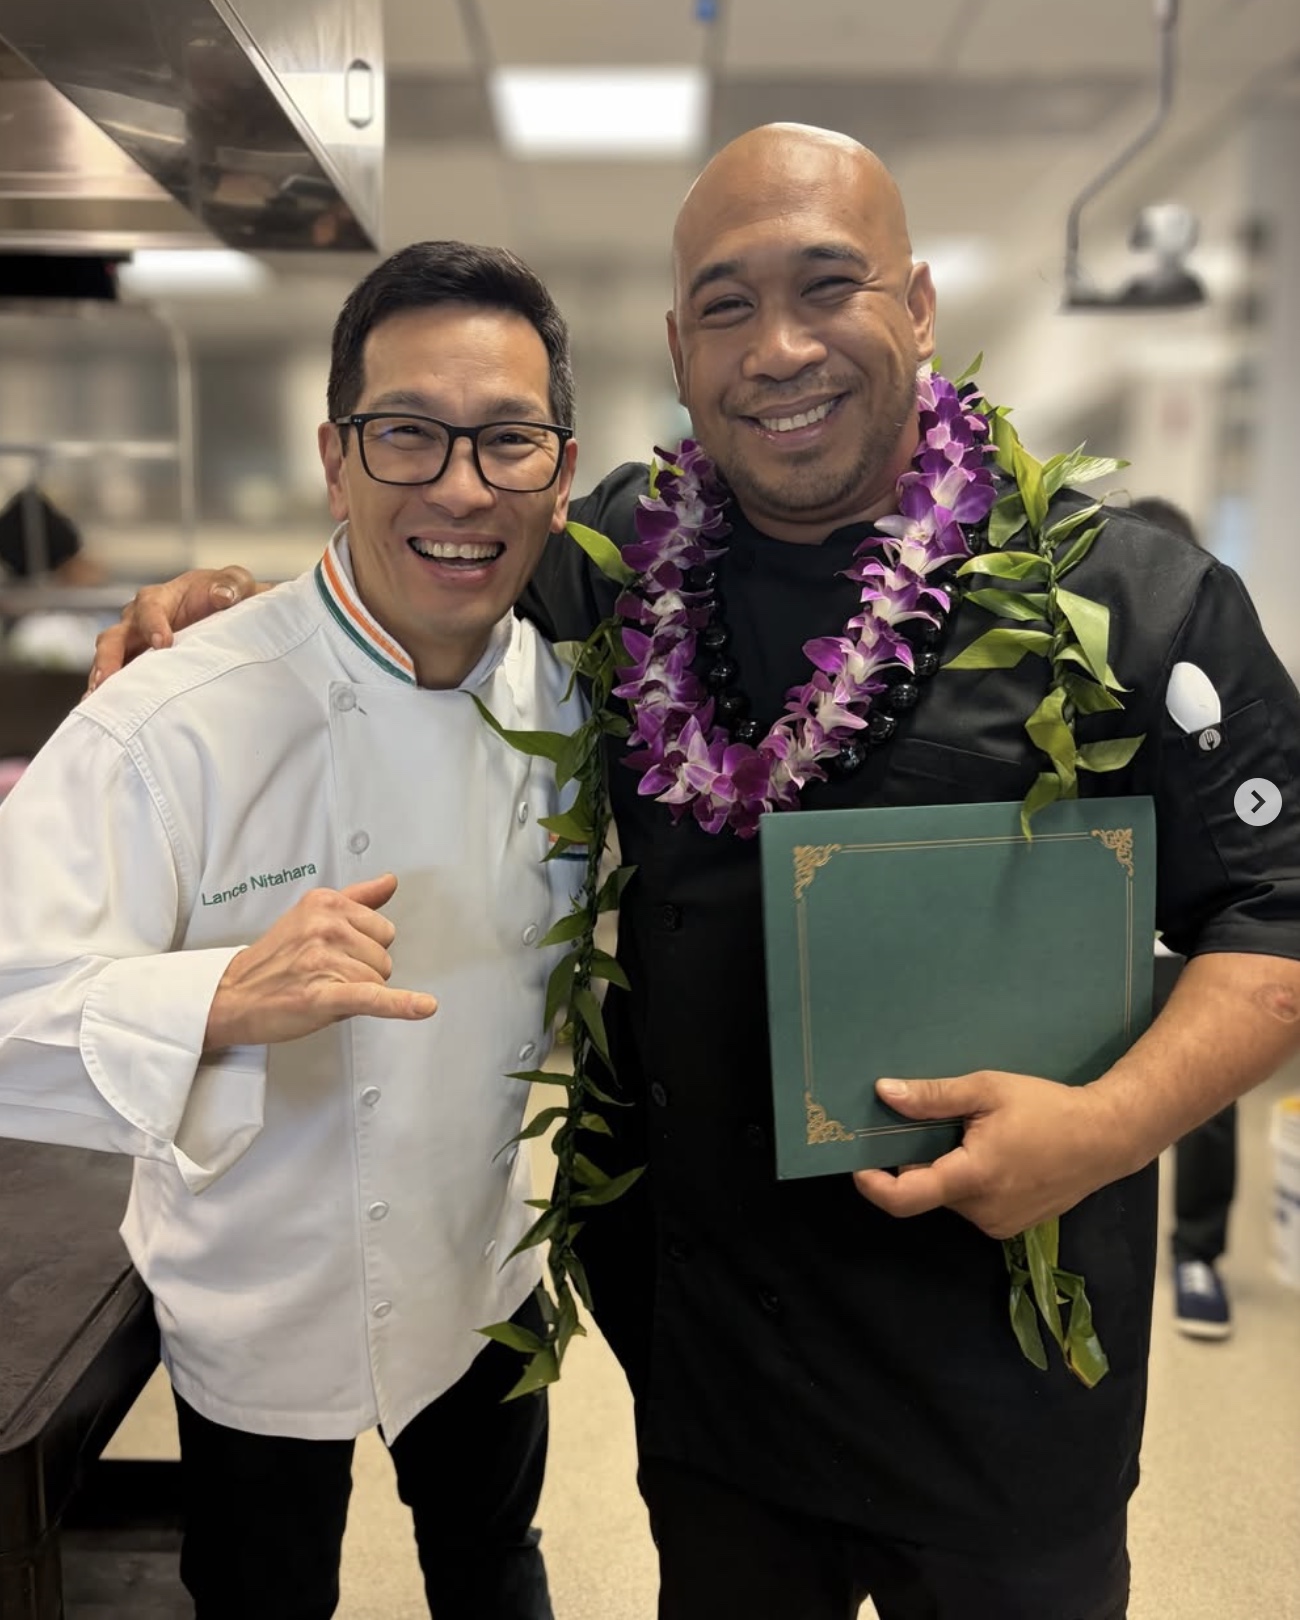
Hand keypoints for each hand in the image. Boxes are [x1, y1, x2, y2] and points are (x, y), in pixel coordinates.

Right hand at [88, 565, 260, 691]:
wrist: (228, 614)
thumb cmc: (226, 595)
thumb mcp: (235, 584)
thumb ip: (231, 585)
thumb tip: (223, 596)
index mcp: (160, 598)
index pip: (149, 608)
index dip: (152, 624)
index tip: (163, 643)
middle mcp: (138, 620)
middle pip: (114, 636)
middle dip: (110, 657)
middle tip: (109, 679)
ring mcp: (133, 644)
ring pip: (109, 659)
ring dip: (103, 679)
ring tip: (100, 700)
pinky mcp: (136, 664)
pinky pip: (118, 678)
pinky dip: (111, 693)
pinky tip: (108, 711)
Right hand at [204, 874, 436, 1048]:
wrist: (232, 995)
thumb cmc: (275, 960)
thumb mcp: (310, 916)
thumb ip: (357, 899)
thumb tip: (390, 881)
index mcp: (325, 903)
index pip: (383, 929)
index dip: (365, 949)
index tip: (336, 954)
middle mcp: (325, 927)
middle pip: (384, 956)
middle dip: (361, 971)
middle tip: (324, 975)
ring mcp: (324, 960)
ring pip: (378, 981)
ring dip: (355, 992)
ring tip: (320, 989)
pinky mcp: (324, 994)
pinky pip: (373, 997)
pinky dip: (401, 1005)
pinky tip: (423, 1007)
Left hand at [851, 1071, 1125, 1239]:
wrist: (1107, 1138)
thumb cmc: (1048, 1108)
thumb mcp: (987, 1090)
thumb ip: (933, 1096)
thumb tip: (883, 1092)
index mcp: (973, 1178)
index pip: (906, 1197)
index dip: (873, 1184)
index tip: (857, 1164)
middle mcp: (982, 1211)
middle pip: (928, 1189)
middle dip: (922, 1158)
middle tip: (939, 1123)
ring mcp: (998, 1224)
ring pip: (950, 1196)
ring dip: (948, 1168)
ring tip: (977, 1134)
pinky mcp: (1010, 1225)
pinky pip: (972, 1203)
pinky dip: (969, 1180)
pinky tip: (995, 1153)